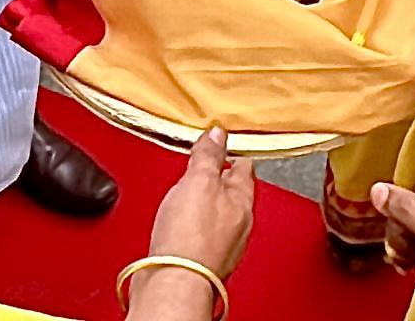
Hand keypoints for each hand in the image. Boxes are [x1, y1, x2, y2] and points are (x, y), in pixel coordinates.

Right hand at [129, 127, 253, 318]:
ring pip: (217, 212)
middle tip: (208, 161)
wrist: (171, 280)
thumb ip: (209, 156)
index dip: (232, 152)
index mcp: (242, 202)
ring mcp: (220, 244)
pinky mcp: (201, 257)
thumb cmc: (189, 237)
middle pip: (231, 191)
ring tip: (193, 188)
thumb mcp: (198, 182)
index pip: (243, 168)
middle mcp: (237, 225)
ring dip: (207, 200)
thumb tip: (217, 134)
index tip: (223, 142)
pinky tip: (183, 220)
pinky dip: (194, 220)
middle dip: (220, 176)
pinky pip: (201, 230)